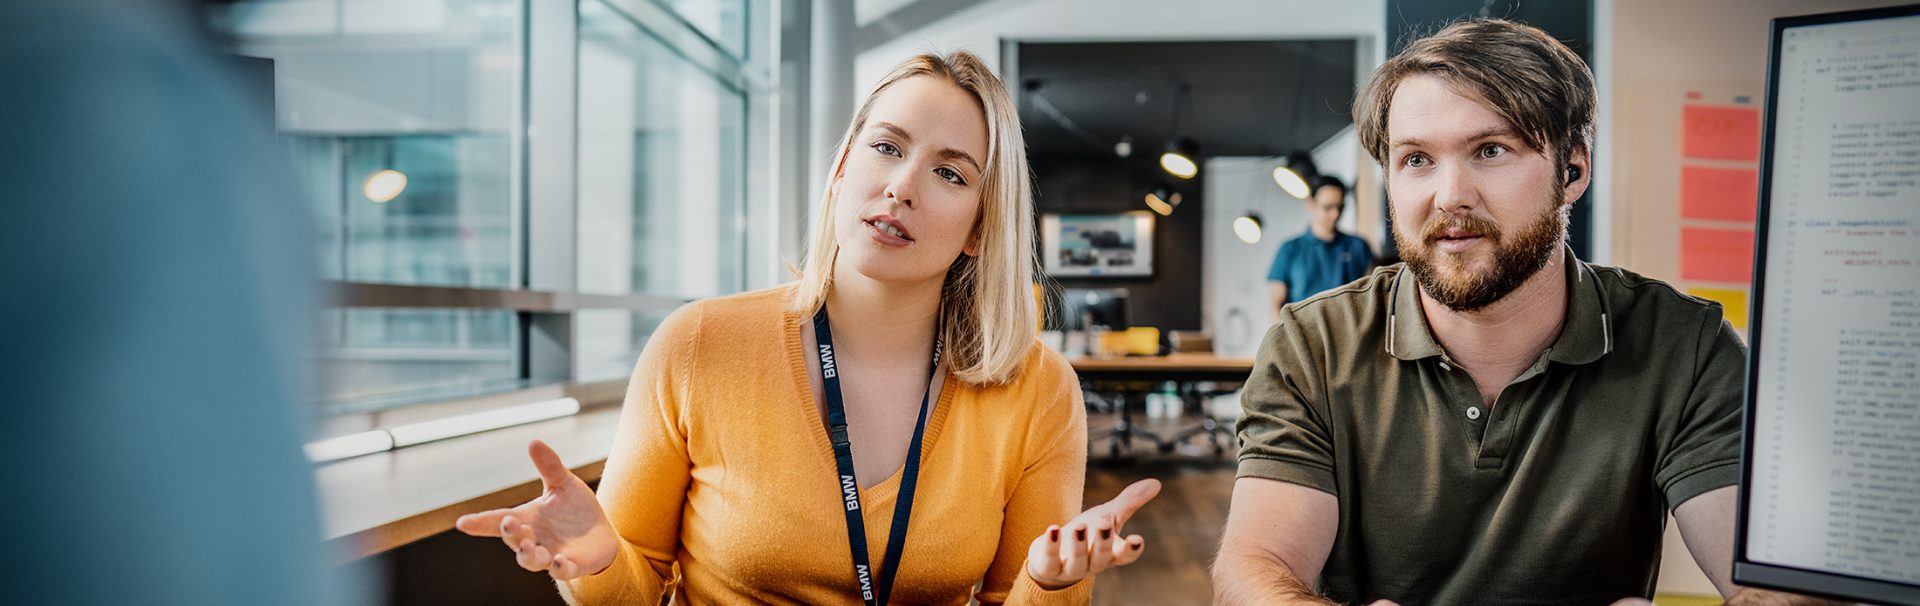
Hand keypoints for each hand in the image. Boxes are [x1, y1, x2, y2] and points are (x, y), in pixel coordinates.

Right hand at [455, 440, 617, 579]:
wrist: (601, 534)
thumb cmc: (576, 510)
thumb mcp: (563, 485)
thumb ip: (549, 467)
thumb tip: (533, 441)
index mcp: (528, 519)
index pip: (498, 521)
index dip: (480, 523)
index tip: (462, 523)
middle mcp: (535, 539)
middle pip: (514, 540)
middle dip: (510, 534)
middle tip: (510, 523)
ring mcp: (551, 554)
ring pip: (532, 561)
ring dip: (528, 555)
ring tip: (528, 546)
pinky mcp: (572, 565)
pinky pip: (562, 571)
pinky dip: (559, 568)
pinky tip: (559, 561)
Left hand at [1026, 478, 1161, 589]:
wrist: (1054, 556)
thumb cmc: (1088, 534)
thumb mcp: (1109, 516)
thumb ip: (1130, 502)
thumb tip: (1156, 483)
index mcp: (1111, 552)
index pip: (1125, 555)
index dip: (1131, 550)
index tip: (1138, 540)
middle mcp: (1094, 563)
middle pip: (1102, 556)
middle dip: (1103, 542)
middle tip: (1105, 524)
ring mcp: (1071, 568)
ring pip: (1078, 561)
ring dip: (1079, 545)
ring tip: (1080, 525)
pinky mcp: (1050, 568)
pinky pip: (1050, 562)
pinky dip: (1052, 546)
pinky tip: (1053, 529)